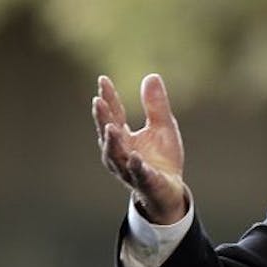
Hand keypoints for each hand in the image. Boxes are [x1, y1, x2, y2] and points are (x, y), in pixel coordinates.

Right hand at [93, 73, 188, 224]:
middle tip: (97, 100)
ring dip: (113, 142)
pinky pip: (139, 174)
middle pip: (108, 133)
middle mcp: (120, 152)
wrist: (169, 190)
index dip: (108, 98)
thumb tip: (152, 76)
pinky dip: (136, 166)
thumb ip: (156, 105)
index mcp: (123, 137)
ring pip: (117, 155)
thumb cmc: (161, 158)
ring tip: (111, 127)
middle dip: (102, 118)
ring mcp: (129, 168)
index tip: (103, 80)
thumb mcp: (162, 126)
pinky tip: (136, 156)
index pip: (113, 115)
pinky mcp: (145, 181)